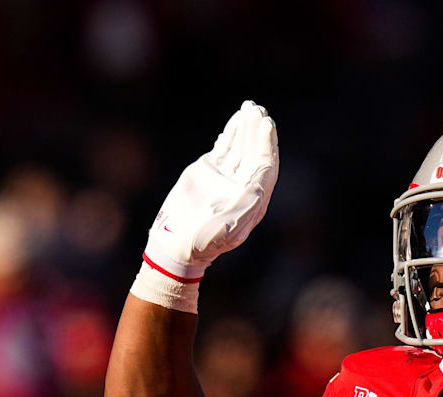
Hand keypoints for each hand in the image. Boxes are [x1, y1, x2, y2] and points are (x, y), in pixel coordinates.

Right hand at [142, 101, 278, 279]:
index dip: (266, 144)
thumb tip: (262, 176)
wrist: (176, 243)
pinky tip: (236, 120)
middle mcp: (243, 185)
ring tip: (249, 107)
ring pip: (240, 147)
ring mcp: (226, 177)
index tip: (266, 124)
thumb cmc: (205, 240)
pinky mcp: (208, 171)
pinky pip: (224, 148)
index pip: (265, 165)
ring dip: (246, 128)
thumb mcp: (231, 226)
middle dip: (258, 131)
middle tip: (258, 109)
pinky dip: (230, 134)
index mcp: (254, 198)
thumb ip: (248, 201)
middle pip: (255, 152)